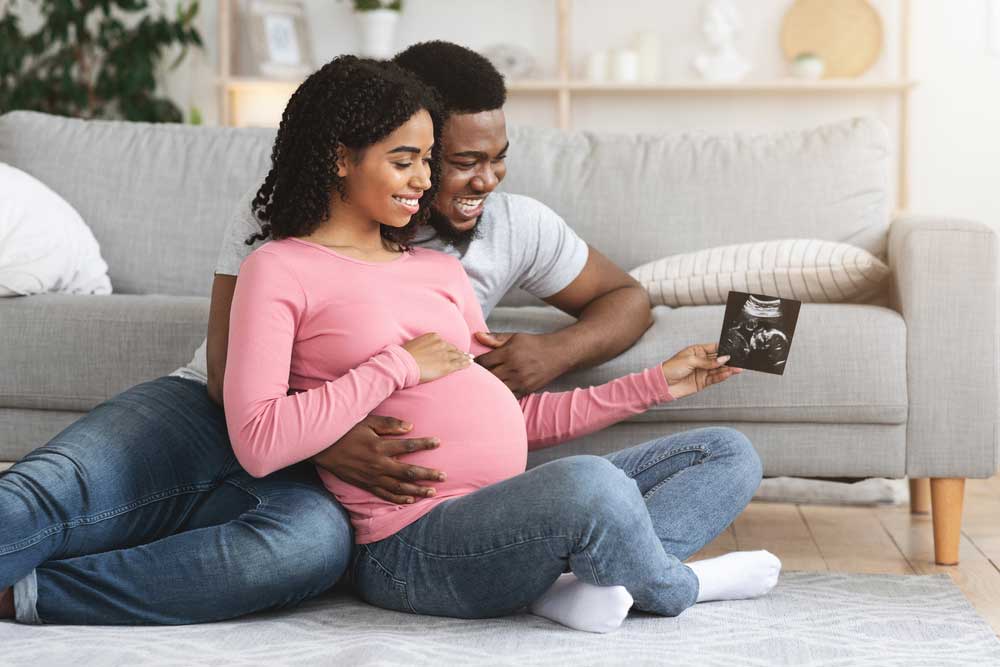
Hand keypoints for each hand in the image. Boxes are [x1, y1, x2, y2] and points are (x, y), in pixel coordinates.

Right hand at [310, 414, 446, 504]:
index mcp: (379, 447)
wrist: (321, 448)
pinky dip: (399, 498)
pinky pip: (385, 495)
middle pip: (408, 472)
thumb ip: (389, 424)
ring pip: (399, 487)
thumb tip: (410, 427)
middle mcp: (378, 465)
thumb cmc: (345, 430)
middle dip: (428, 474)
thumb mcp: (366, 421)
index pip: (408, 446)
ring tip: (432, 491)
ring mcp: (371, 477)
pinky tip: (411, 499)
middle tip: (444, 476)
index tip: (438, 443)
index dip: (425, 444)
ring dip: (417, 490)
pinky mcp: (365, 485)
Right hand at [401, 332, 473, 382]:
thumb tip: (423, 349)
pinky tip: (470, 363)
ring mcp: (445, 355)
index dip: (450, 347)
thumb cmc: (404, 356)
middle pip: (453, 348)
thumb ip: (423, 345)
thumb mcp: (414, 344)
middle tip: (466, 354)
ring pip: (458, 356)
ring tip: (470, 359)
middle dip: (459, 352)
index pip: (444, 343)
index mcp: (433, 337)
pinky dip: (466, 363)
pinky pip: (459, 364)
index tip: (454, 350)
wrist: (403, 364)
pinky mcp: (446, 366)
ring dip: (465, 357)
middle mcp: (441, 344)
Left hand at [473, 331, 567, 397]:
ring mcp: (520, 381)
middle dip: (480, 375)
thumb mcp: (515, 337)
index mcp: (509, 353)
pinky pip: (507, 396)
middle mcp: (514, 368)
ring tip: (484, 382)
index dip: (476, 363)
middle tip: (476, 374)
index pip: (483, 362)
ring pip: (496, 388)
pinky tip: (497, 390)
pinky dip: (501, 394)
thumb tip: (477, 335)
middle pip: (487, 376)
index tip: (473, 363)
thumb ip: (495, 338)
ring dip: (489, 386)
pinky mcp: (526, 390)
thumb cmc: (534, 344)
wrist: (558, 354)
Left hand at [660, 342, 741, 399]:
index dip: (723, 349)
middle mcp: (701, 361)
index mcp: (697, 351)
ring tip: (737, 368)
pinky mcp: (702, 382)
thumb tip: (722, 359)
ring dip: (728, 369)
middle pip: (718, 360)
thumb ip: (708, 362)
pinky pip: (714, 379)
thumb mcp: (690, 361)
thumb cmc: (671, 368)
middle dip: (728, 360)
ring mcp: (702, 372)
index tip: (733, 349)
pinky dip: (722, 377)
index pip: (714, 348)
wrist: (663, 384)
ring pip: (718, 370)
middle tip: (739, 360)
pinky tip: (728, 374)